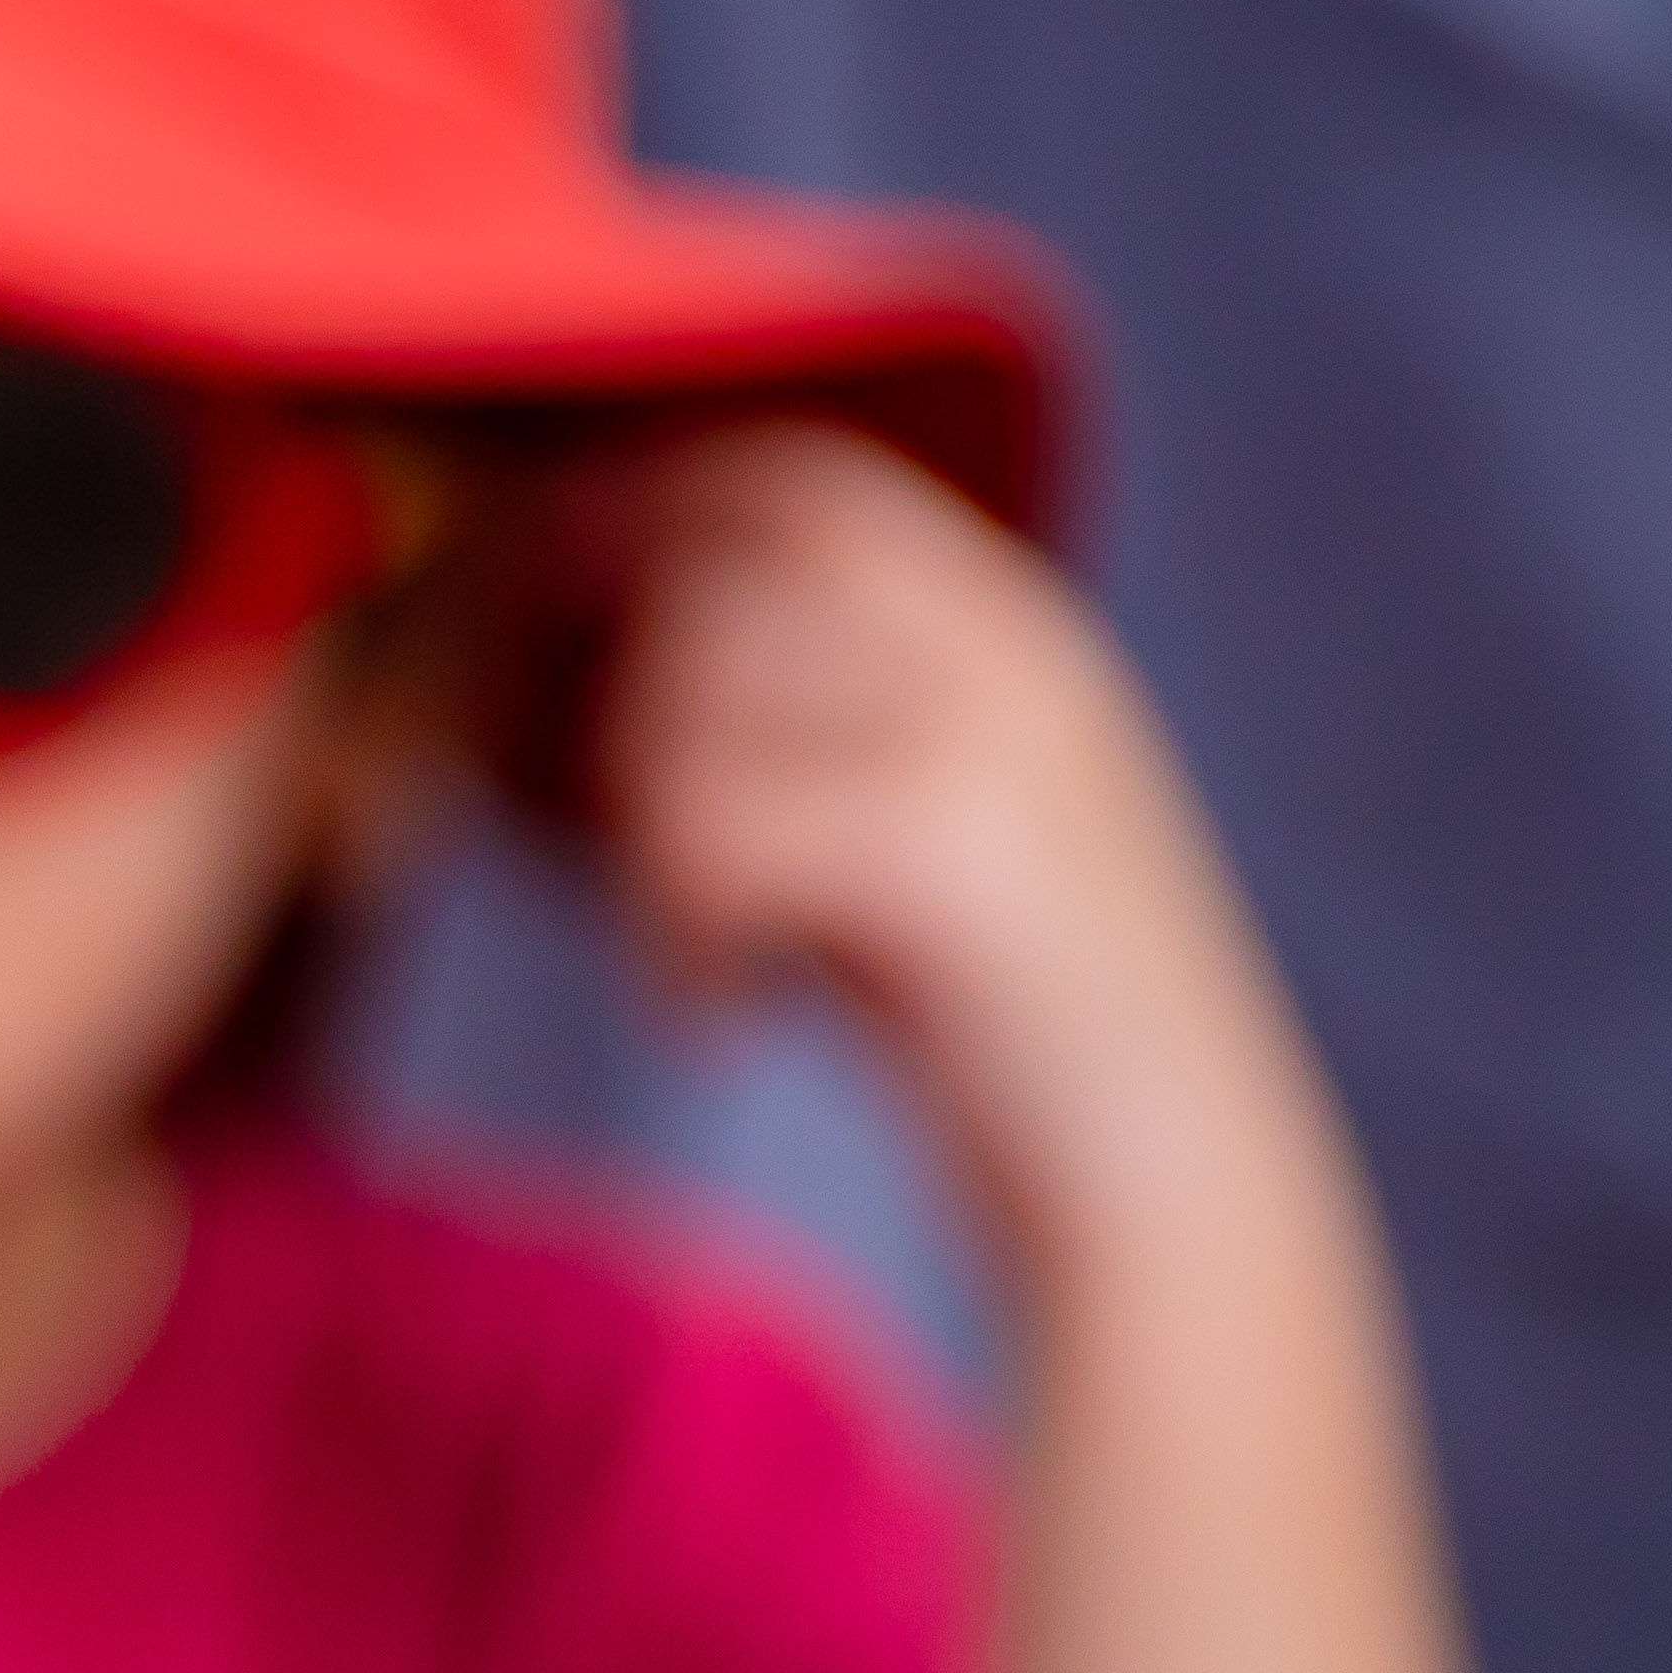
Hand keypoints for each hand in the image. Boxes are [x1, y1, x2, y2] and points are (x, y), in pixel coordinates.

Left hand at [596, 427, 1319, 1279]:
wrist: (1167, 1200)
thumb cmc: (981, 1027)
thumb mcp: (866, 834)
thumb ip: (753, 730)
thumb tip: (520, 675)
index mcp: (995, 620)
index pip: (768, 472)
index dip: (605, 527)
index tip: (504, 655)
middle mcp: (1013, 644)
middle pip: (702, 558)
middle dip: (567, 674)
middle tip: (514, 813)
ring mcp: (1003, 737)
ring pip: (687, 695)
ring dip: (631, 841)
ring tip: (691, 961)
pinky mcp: (966, 852)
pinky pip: (714, 829)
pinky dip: (675, 938)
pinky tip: (721, 1022)